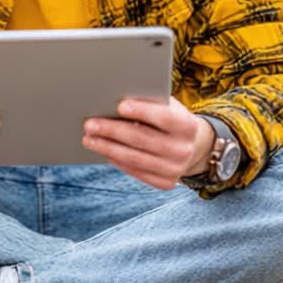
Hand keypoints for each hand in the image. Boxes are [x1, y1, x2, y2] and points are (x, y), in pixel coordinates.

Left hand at [82, 97, 214, 189]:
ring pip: (135, 158)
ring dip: (107, 148)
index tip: (119, 105)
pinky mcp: (166, 182)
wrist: (194, 147)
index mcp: (189, 126)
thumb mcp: (170, 107)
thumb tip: (116, 99)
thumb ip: (151, 103)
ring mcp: (175, 169)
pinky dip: (118, 161)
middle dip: (113, 131)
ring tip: (89, 139)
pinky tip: (104, 151)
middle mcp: (184, 150)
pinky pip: (137, 172)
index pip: (164, 117)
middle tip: (89, 124)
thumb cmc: (172, 119)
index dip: (142, 111)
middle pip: (142, 139)